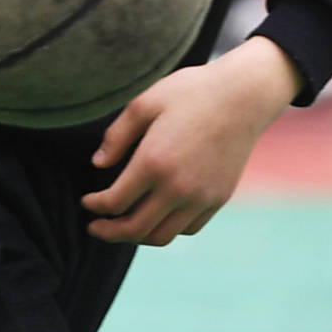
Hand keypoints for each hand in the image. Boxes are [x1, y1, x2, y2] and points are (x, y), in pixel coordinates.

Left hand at [83, 35, 300, 244]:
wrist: (244, 96)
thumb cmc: (191, 93)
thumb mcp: (145, 103)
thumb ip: (116, 137)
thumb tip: (98, 165)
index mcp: (153, 162)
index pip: (114, 202)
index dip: (94, 206)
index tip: (87, 202)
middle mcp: (177, 187)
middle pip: (135, 229)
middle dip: (109, 233)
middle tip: (95, 229)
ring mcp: (201, 197)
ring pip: (162, 236)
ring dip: (138, 238)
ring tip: (125, 228)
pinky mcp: (219, 198)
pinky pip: (188, 228)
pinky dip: (168, 229)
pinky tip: (158, 217)